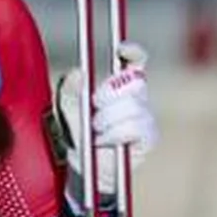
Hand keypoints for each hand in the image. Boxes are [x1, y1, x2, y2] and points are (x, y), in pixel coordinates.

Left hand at [57, 41, 155, 177]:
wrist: (84, 166)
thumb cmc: (78, 133)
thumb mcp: (67, 108)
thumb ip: (69, 89)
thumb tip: (78, 73)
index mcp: (121, 86)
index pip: (136, 62)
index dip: (133, 52)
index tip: (122, 50)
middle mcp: (138, 98)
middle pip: (133, 83)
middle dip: (108, 95)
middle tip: (94, 108)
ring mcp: (146, 117)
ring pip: (133, 107)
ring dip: (107, 120)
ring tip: (96, 131)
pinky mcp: (149, 138)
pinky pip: (135, 127)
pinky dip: (114, 134)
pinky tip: (104, 141)